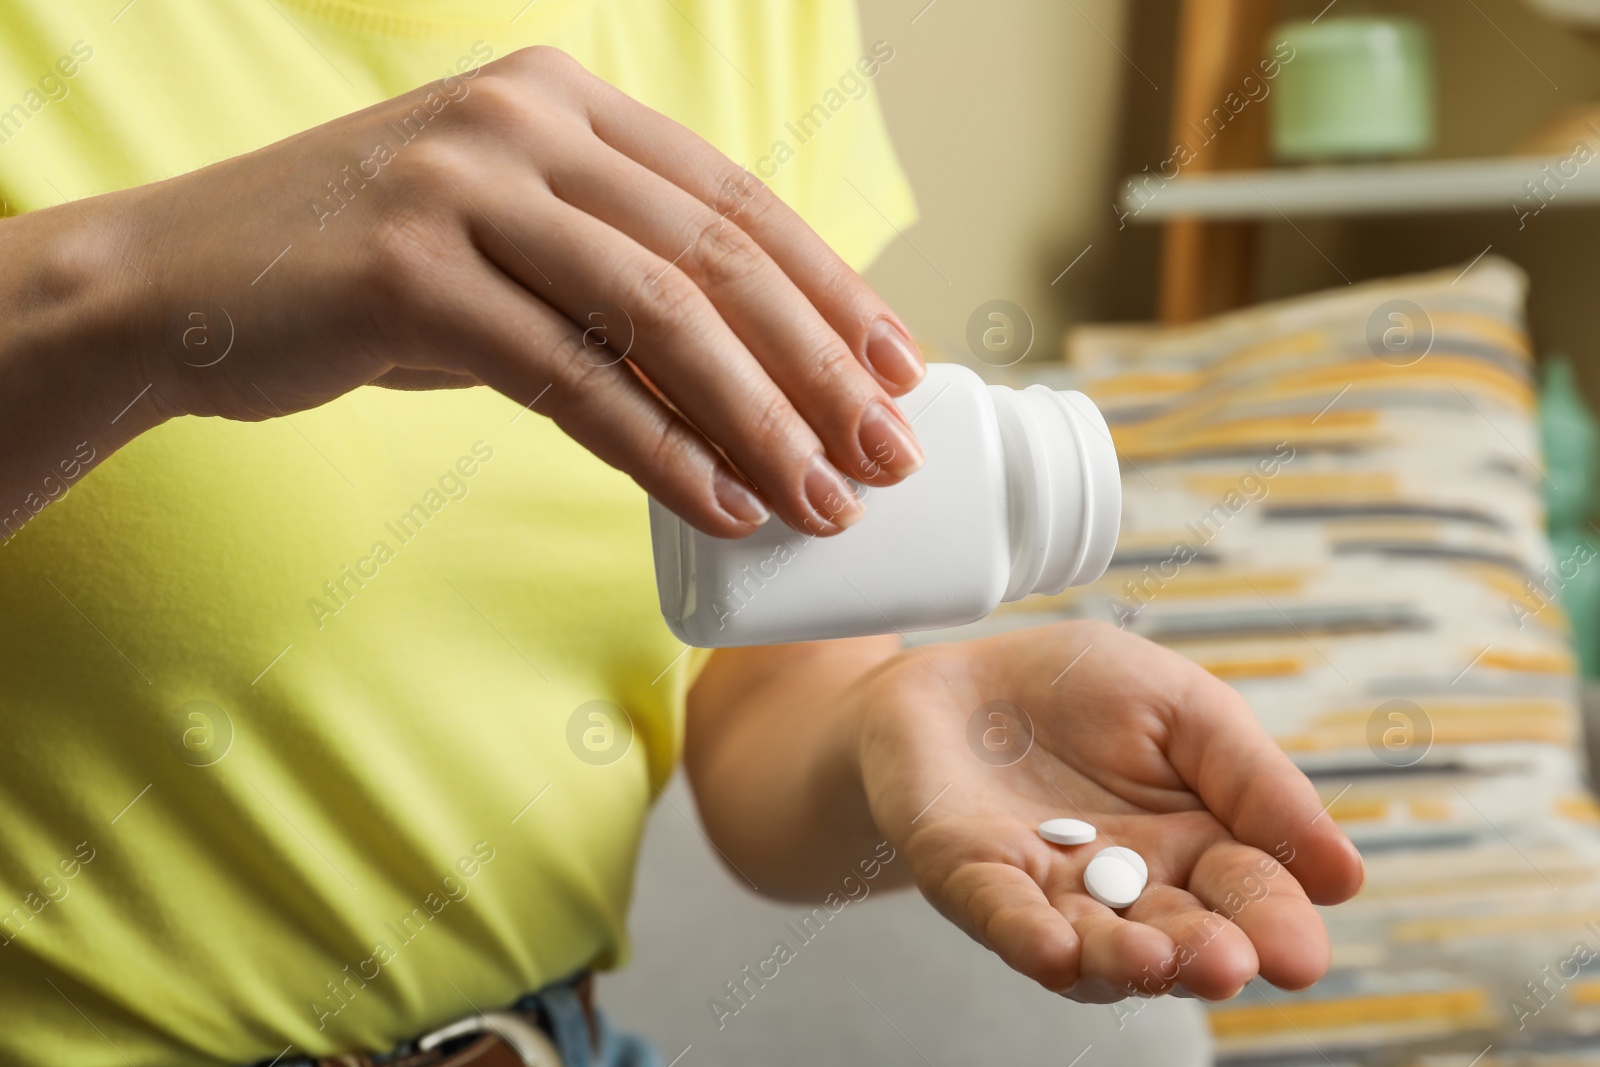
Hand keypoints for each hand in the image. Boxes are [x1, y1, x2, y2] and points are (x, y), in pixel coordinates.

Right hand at [16, 47, 925, 536]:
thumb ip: (612, 275)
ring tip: (820, 501)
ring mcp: (461, 188)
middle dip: (819, 368)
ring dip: (758, 422)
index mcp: (561, 101)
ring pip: (659, 315)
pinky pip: (571, 376)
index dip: (832, 290)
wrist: (177, 280)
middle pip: (716, 258)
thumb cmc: (361, 274)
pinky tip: (720, 505)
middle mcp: (520, 122)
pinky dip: (658, 450)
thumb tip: (748, 372)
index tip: (900, 369)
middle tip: (885, 455)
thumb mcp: (505, 244)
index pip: (735, 200)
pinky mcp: (407, 276)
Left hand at [853, 621, 1363, 1001]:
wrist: (959, 676)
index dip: (1275, 923)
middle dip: (1204, 953)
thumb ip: (1253, 778)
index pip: (1249, 895)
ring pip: (1095, 943)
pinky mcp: (973, 877)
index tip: (1298, 951)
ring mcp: (1049, 891)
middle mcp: (1129, 888)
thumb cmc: (1076, 693)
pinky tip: (1054, 949)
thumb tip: (1342, 876)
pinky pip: (1002, 915)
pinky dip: (1026, 935)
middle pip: (1179, 936)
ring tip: (1156, 962)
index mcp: (1196, 847)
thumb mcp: (1183, 707)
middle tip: (1230, 963)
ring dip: (1125, 960)